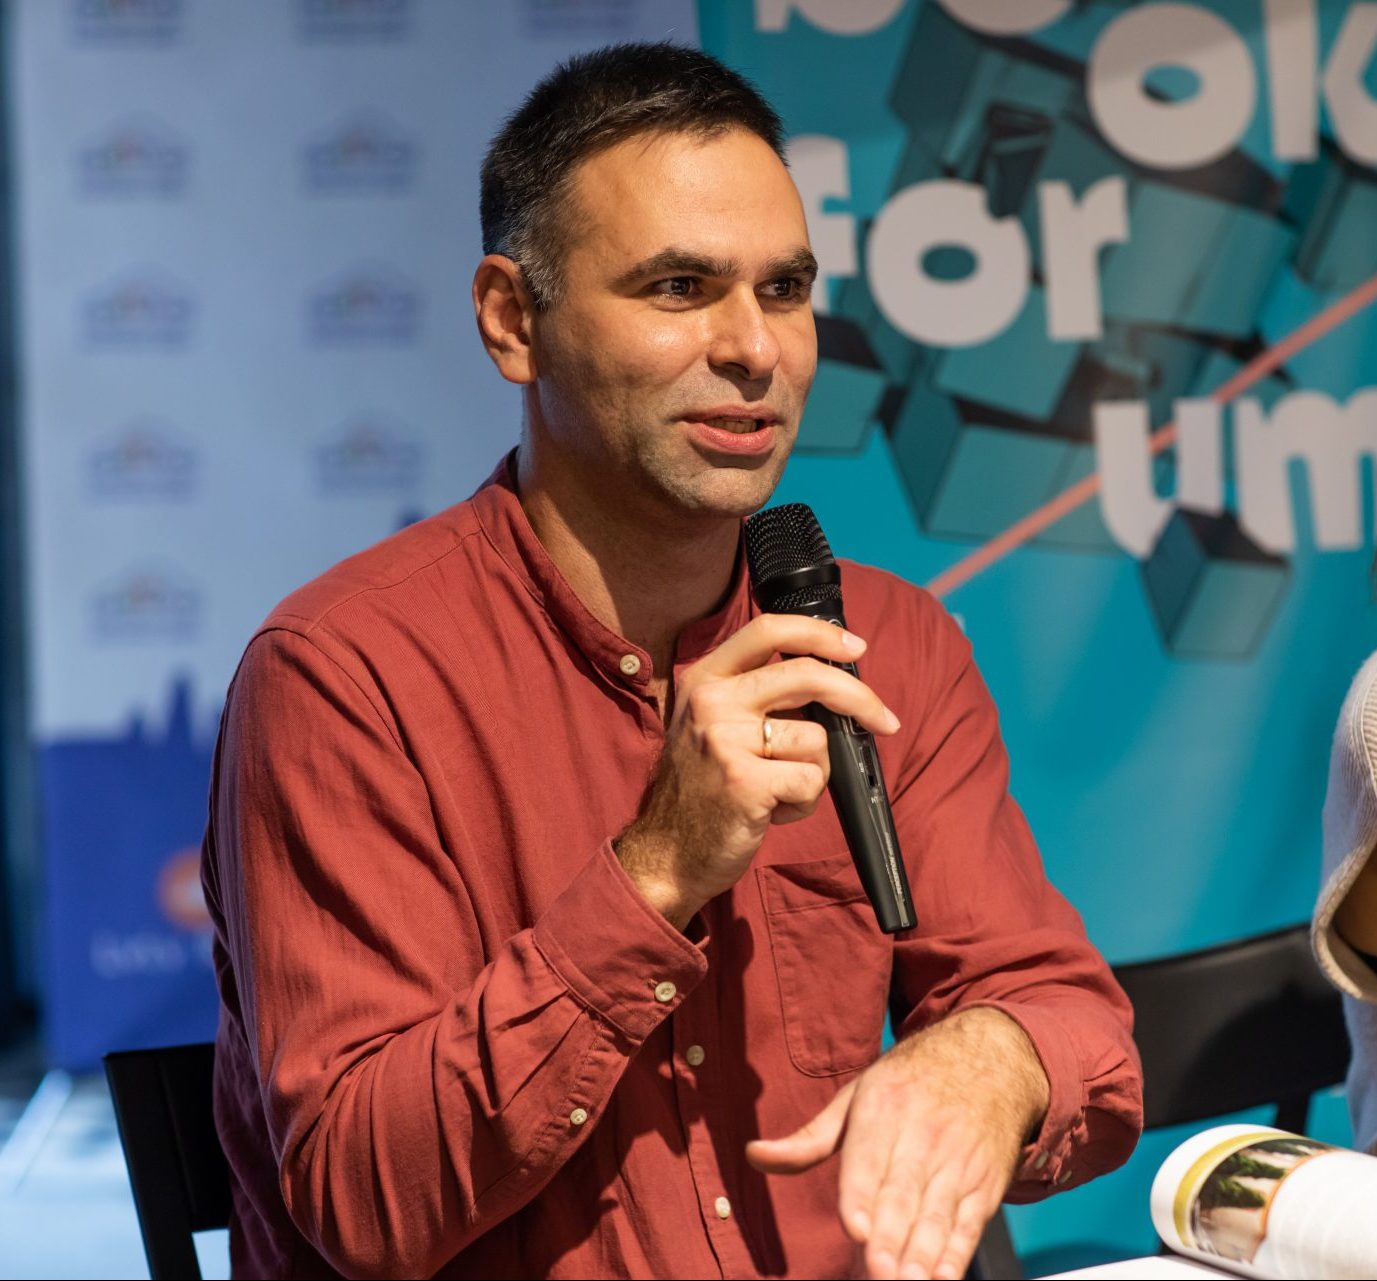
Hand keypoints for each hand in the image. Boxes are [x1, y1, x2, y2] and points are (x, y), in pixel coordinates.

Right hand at [614, 614, 899, 929]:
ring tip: (778, 791)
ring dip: (813, 772)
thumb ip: (757, 696)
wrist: (665, 853)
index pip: (768, 630)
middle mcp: (712, 701)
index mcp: (706, 679)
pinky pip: (810, 780)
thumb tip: (833, 683)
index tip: (856, 646)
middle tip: (886, 721)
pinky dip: (803, 802)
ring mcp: (725, 740)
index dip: (820, 634)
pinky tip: (771, 812)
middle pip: (807, 674)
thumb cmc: (703, 791)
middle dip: (860, 698)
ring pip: (815, 738)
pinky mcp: (744, 782)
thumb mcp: (712, 725)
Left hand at [746, 1008, 1049, 1280]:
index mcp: (884, 1110)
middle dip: (890, 1237)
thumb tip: (754, 1156)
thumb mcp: (856, 1096)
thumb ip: (808, 1139)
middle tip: (877, 1270)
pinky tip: (945, 1277)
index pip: (868, 1159)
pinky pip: (969, 1223)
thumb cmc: (908, 1084)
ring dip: (923, 1255)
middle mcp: (923, 1136)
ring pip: (937, 1215)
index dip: (861, 1195)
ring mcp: (958, 1162)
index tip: (853, 1227)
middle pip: (903, 1195)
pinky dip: (958, 1253)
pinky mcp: (985, 1184)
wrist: (989, 1059)